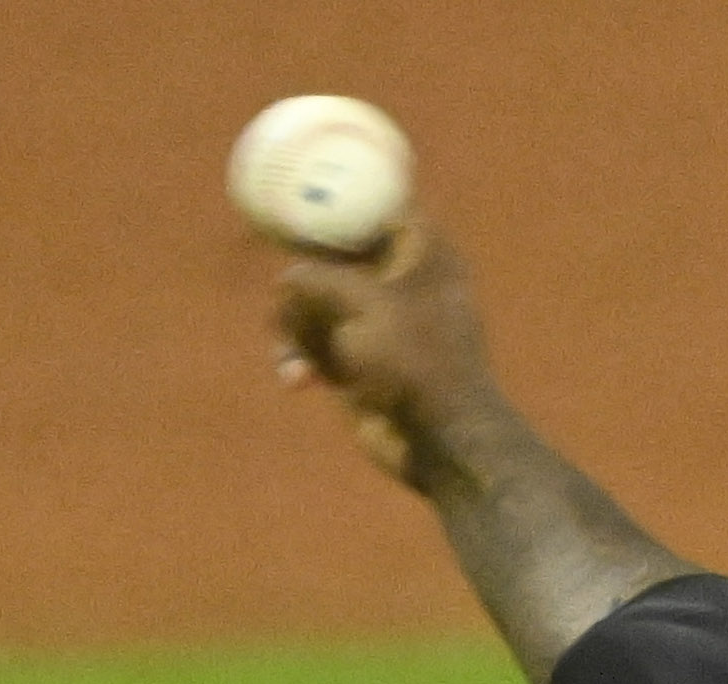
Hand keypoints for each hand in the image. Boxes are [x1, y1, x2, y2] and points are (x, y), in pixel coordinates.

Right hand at [267, 219, 498, 490]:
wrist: (440, 442)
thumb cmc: (418, 361)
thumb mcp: (365, 303)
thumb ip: (320, 278)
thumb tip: (287, 279)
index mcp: (422, 249)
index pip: (379, 202)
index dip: (341, 198)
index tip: (303, 200)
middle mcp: (398, 278)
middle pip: (332, 252)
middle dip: (303, 277)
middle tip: (288, 292)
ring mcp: (375, 321)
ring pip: (313, 300)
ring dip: (294, 327)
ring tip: (296, 356)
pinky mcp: (355, 361)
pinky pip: (311, 342)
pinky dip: (299, 358)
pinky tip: (297, 380)